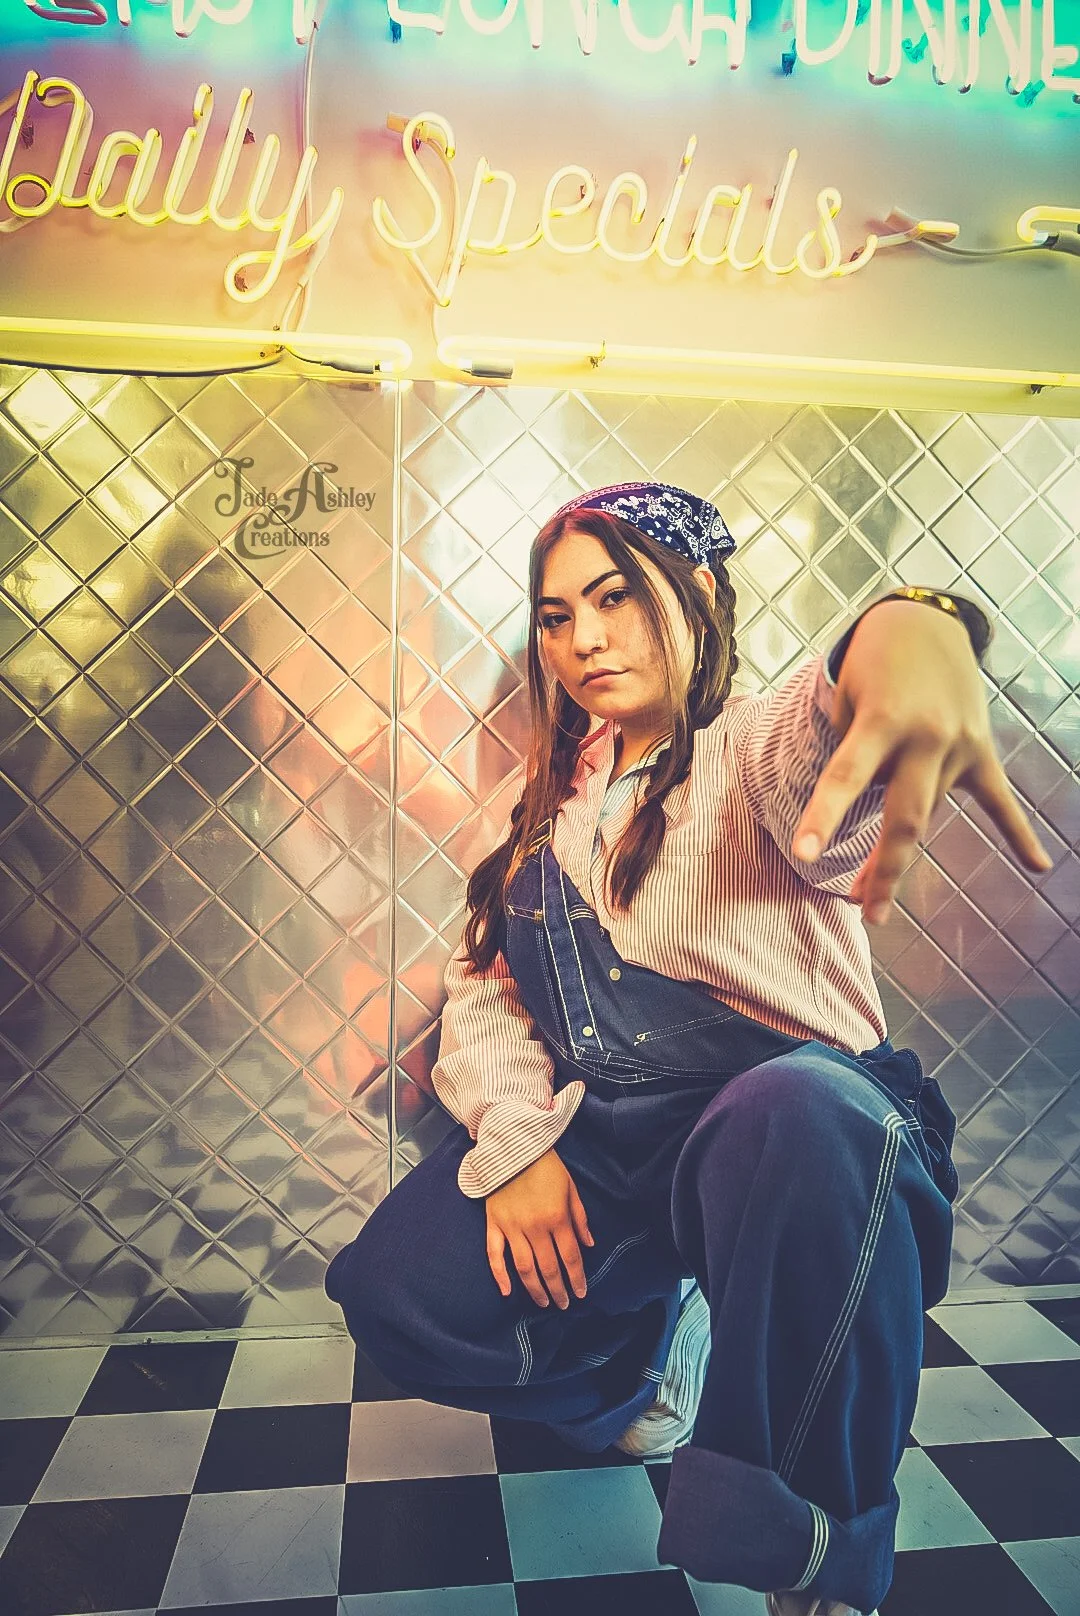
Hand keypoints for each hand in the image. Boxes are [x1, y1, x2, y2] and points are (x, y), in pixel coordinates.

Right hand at [485, 1148, 593, 1309]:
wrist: (512, 1145)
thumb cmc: (545, 1165)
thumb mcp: (570, 1188)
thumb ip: (580, 1218)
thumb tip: (589, 1245)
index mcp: (557, 1217)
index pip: (570, 1257)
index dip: (577, 1278)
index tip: (581, 1293)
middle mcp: (535, 1227)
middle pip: (548, 1268)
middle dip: (558, 1290)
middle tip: (563, 1304)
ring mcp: (512, 1227)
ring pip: (524, 1267)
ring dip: (534, 1289)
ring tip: (543, 1302)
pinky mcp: (494, 1224)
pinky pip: (495, 1254)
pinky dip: (499, 1275)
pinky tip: (507, 1292)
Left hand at [792, 600, 1053, 925]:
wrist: (926, 621)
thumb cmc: (871, 663)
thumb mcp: (847, 698)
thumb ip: (858, 756)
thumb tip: (880, 814)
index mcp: (882, 719)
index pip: (847, 776)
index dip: (823, 816)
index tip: (803, 854)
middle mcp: (926, 736)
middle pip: (906, 818)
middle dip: (884, 869)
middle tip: (863, 910)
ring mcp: (960, 745)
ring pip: (930, 812)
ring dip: (900, 852)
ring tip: (869, 896)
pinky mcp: (981, 749)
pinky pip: (999, 799)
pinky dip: (1018, 833)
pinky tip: (1038, 865)